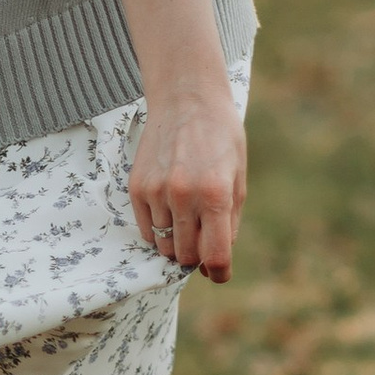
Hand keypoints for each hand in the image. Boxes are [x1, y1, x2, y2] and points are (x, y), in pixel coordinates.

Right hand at [128, 77, 245, 281]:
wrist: (186, 99)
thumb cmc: (221, 137)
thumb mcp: (238, 177)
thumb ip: (230, 221)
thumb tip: (217, 259)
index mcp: (216, 194)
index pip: (215, 255)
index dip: (220, 272)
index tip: (219, 275)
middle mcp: (184, 196)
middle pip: (187, 256)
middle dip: (198, 258)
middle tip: (203, 243)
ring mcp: (157, 192)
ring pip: (164, 246)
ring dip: (176, 245)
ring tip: (187, 225)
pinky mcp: (137, 187)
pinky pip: (146, 230)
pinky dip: (158, 231)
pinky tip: (170, 214)